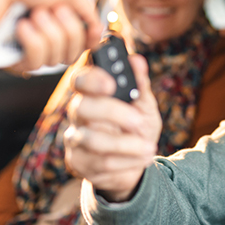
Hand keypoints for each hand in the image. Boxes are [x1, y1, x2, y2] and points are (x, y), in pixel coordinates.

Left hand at [0, 0, 102, 70]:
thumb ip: (88, 13)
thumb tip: (98, 32)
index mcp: (57, 18)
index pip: (81, 43)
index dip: (88, 39)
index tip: (90, 32)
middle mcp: (43, 34)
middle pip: (72, 54)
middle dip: (67, 30)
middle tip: (52, 9)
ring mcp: (26, 47)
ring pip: (55, 59)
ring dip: (48, 33)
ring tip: (32, 13)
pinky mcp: (9, 58)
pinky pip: (34, 62)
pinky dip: (32, 41)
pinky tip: (21, 26)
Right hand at [64, 55, 161, 201]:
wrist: (137, 163)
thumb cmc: (138, 127)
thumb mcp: (144, 105)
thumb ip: (140, 84)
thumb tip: (137, 60)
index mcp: (92, 92)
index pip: (80, 79)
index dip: (91, 79)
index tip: (111, 84)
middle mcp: (78, 112)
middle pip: (81, 107)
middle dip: (113, 113)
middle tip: (139, 121)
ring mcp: (75, 138)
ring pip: (93, 140)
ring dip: (127, 145)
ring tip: (149, 147)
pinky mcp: (78, 163)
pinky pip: (101, 163)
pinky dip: (128, 162)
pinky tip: (142, 158)